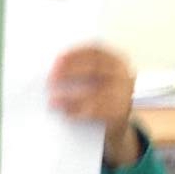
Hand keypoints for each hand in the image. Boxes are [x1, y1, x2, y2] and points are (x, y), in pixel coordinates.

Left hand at [47, 46, 137, 169]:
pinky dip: (78, 113)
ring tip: (53, 102)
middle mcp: (123, 75)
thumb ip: (80, 70)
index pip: (95, 51)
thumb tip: (54, 68)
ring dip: (69, 98)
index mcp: (116, 61)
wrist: (117, 122)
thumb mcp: (94, 79)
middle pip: (95, 68)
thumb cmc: (100, 95)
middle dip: (70, 72)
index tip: (56, 59)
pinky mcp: (120, 113)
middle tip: (50, 79)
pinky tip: (66, 114)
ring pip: (94, 93)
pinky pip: (96, 112)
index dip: (75, 54)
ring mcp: (124, 94)